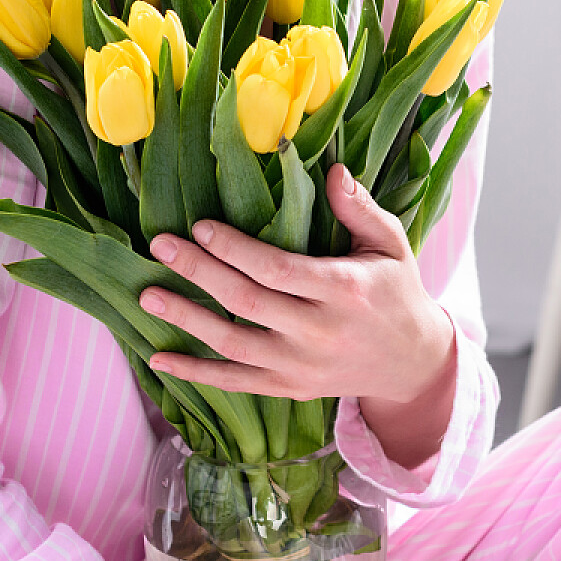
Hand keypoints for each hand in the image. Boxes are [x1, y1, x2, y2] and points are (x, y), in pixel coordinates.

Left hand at [140, 166, 456, 457]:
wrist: (412, 363)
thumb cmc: (396, 292)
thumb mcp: (391, 245)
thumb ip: (361, 208)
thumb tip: (333, 171)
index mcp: (344, 290)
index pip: (277, 268)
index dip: (235, 249)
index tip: (201, 227)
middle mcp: (319, 332)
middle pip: (246, 301)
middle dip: (198, 272)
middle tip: (160, 246)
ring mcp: (301, 366)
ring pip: (232, 344)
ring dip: (186, 320)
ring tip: (148, 296)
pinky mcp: (290, 388)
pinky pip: (235, 383)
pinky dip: (195, 373)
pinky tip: (159, 358)